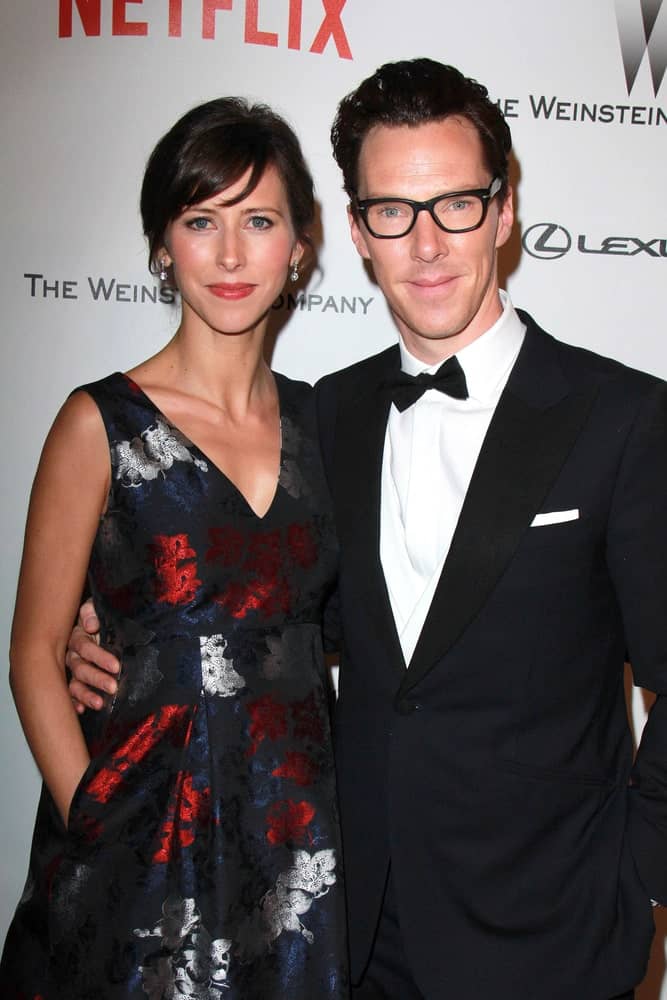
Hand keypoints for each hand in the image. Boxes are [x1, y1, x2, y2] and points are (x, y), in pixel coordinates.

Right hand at [66, 598, 119, 712]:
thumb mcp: (97, 609)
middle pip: (81, 668)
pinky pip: (72, 694)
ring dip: (86, 695)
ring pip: (75, 684)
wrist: (101, 625)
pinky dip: (76, 703)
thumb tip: (91, 625)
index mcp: (78, 637)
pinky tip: (81, 710)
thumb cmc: (100, 618)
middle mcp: (73, 655)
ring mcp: (73, 670)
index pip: (85, 647)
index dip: (99, 656)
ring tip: (99, 704)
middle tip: (113, 686)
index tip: (116, 665)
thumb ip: (92, 612)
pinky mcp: (76, 681)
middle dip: (97, 678)